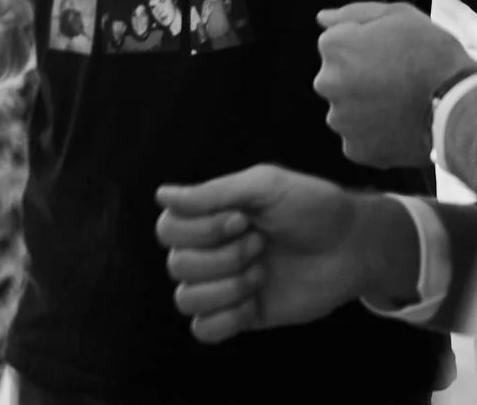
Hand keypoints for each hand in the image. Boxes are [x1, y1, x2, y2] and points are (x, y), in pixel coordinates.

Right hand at [155, 165, 416, 343]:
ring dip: (224, 287)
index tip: (242, 220)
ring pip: (186, 298)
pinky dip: (223, 319)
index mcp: (208, 217)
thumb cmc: (313, 208)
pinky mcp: (244, 314)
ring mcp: (225, 285)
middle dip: (222, 257)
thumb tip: (160, 195)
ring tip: (260, 274)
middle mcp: (210, 251)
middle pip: (176, 265)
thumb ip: (212, 193)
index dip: (201, 229)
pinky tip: (252, 302)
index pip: (168, 229)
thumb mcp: (264, 187)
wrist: (356, 245)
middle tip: (260, 244)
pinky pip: (205, 329)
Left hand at [315, 1, 471, 167]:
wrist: (461, 106)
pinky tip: (400, 128)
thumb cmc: (435, 56)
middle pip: (338, 79)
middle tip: (397, 83)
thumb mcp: (400, 16)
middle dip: (360, 80)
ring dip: (366, 110)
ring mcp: (340, 118)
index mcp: (333, 46)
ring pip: (347, 111)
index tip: (391, 55)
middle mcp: (327, 82)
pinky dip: (375, 137)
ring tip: (402, 107)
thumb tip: (322, 18)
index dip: (367, 48)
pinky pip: (359, 141)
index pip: (337, 45)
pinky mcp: (356, 149)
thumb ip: (355, 14)